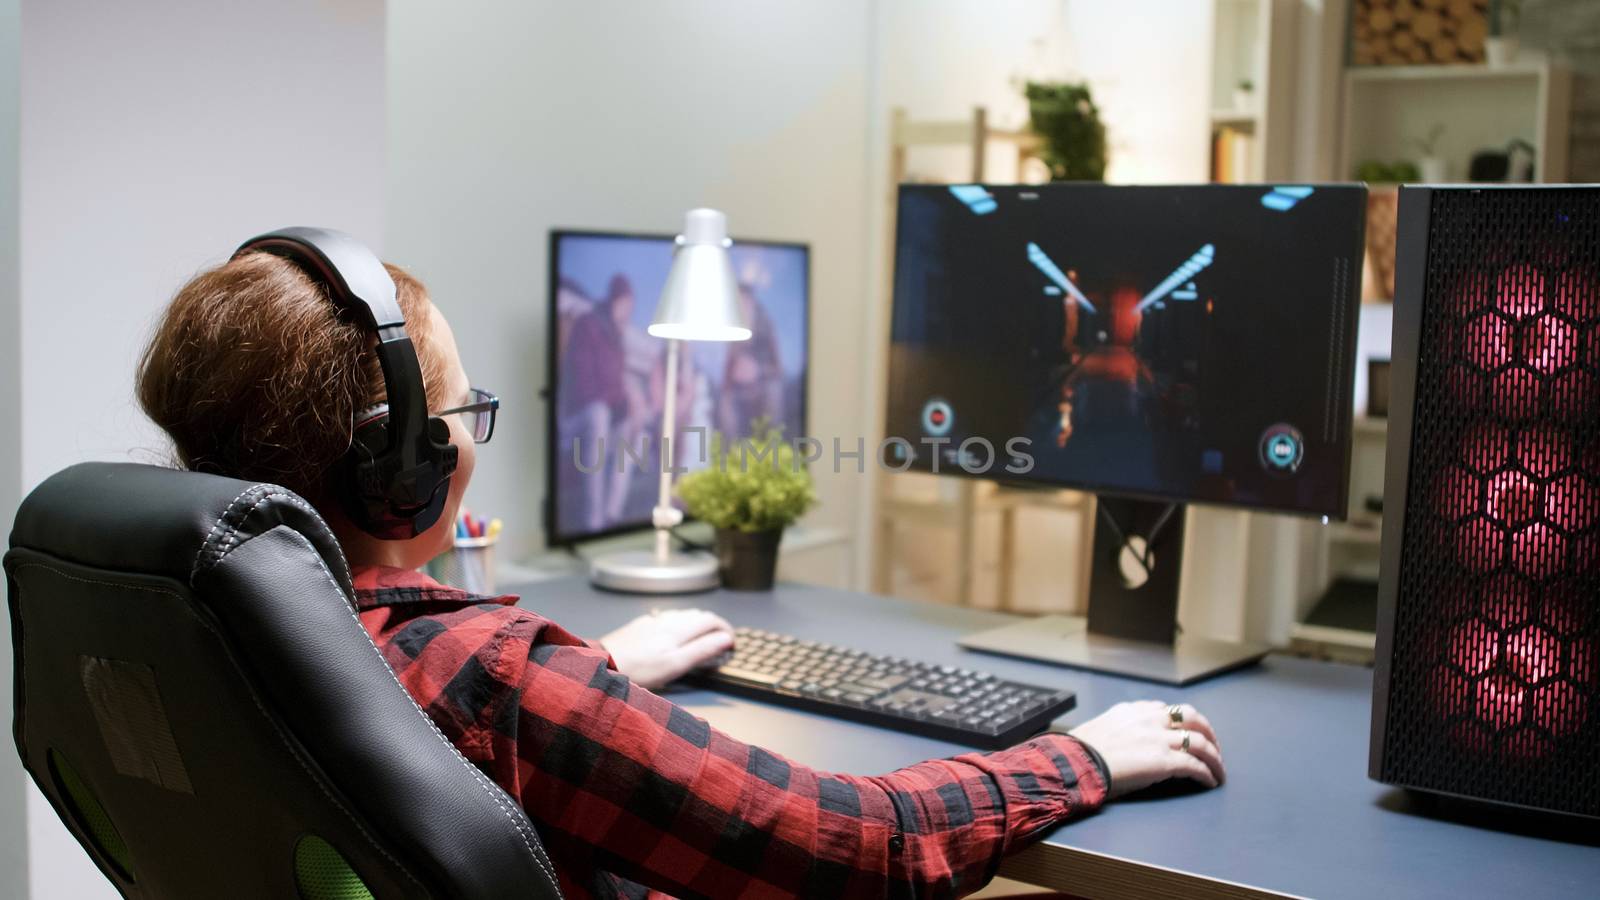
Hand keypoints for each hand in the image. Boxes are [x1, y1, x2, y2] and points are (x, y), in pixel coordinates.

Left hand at [600, 608, 734, 689]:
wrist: (602, 664)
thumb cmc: (640, 671)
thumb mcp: (675, 665)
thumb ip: (702, 650)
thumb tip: (726, 638)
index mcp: (679, 629)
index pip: (711, 620)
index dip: (725, 629)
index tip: (732, 643)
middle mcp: (667, 620)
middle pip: (698, 615)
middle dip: (714, 626)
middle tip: (720, 642)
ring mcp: (652, 621)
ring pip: (682, 615)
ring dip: (697, 624)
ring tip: (701, 639)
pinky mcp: (640, 625)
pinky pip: (666, 619)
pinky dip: (679, 624)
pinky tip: (673, 636)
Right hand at [1070, 701, 1224, 798]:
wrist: (1076, 763)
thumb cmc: (1079, 752)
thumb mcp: (1098, 729)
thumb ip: (1116, 730)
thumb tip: (1117, 743)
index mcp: (1132, 711)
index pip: (1166, 709)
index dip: (1181, 721)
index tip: (1185, 731)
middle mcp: (1150, 720)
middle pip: (1191, 718)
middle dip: (1207, 731)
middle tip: (1213, 747)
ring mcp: (1159, 740)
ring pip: (1201, 742)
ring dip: (1214, 757)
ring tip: (1219, 770)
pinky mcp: (1165, 761)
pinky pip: (1195, 766)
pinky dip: (1207, 774)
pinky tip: (1210, 782)